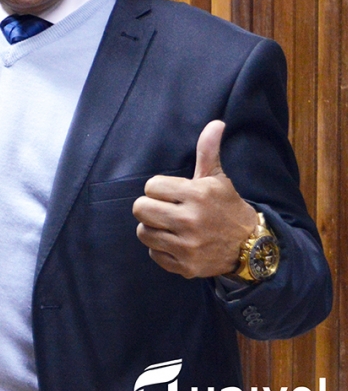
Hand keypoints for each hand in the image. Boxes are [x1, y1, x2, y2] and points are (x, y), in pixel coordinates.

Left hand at [132, 120, 258, 278]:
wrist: (251, 247)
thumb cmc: (227, 207)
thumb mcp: (217, 178)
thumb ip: (208, 151)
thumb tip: (216, 123)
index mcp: (196, 195)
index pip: (150, 186)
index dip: (158, 189)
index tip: (172, 194)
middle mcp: (190, 221)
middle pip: (140, 209)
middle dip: (149, 207)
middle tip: (164, 209)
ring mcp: (187, 246)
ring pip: (143, 232)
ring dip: (153, 228)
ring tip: (169, 226)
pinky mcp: (185, 267)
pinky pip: (154, 254)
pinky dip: (161, 249)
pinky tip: (176, 243)